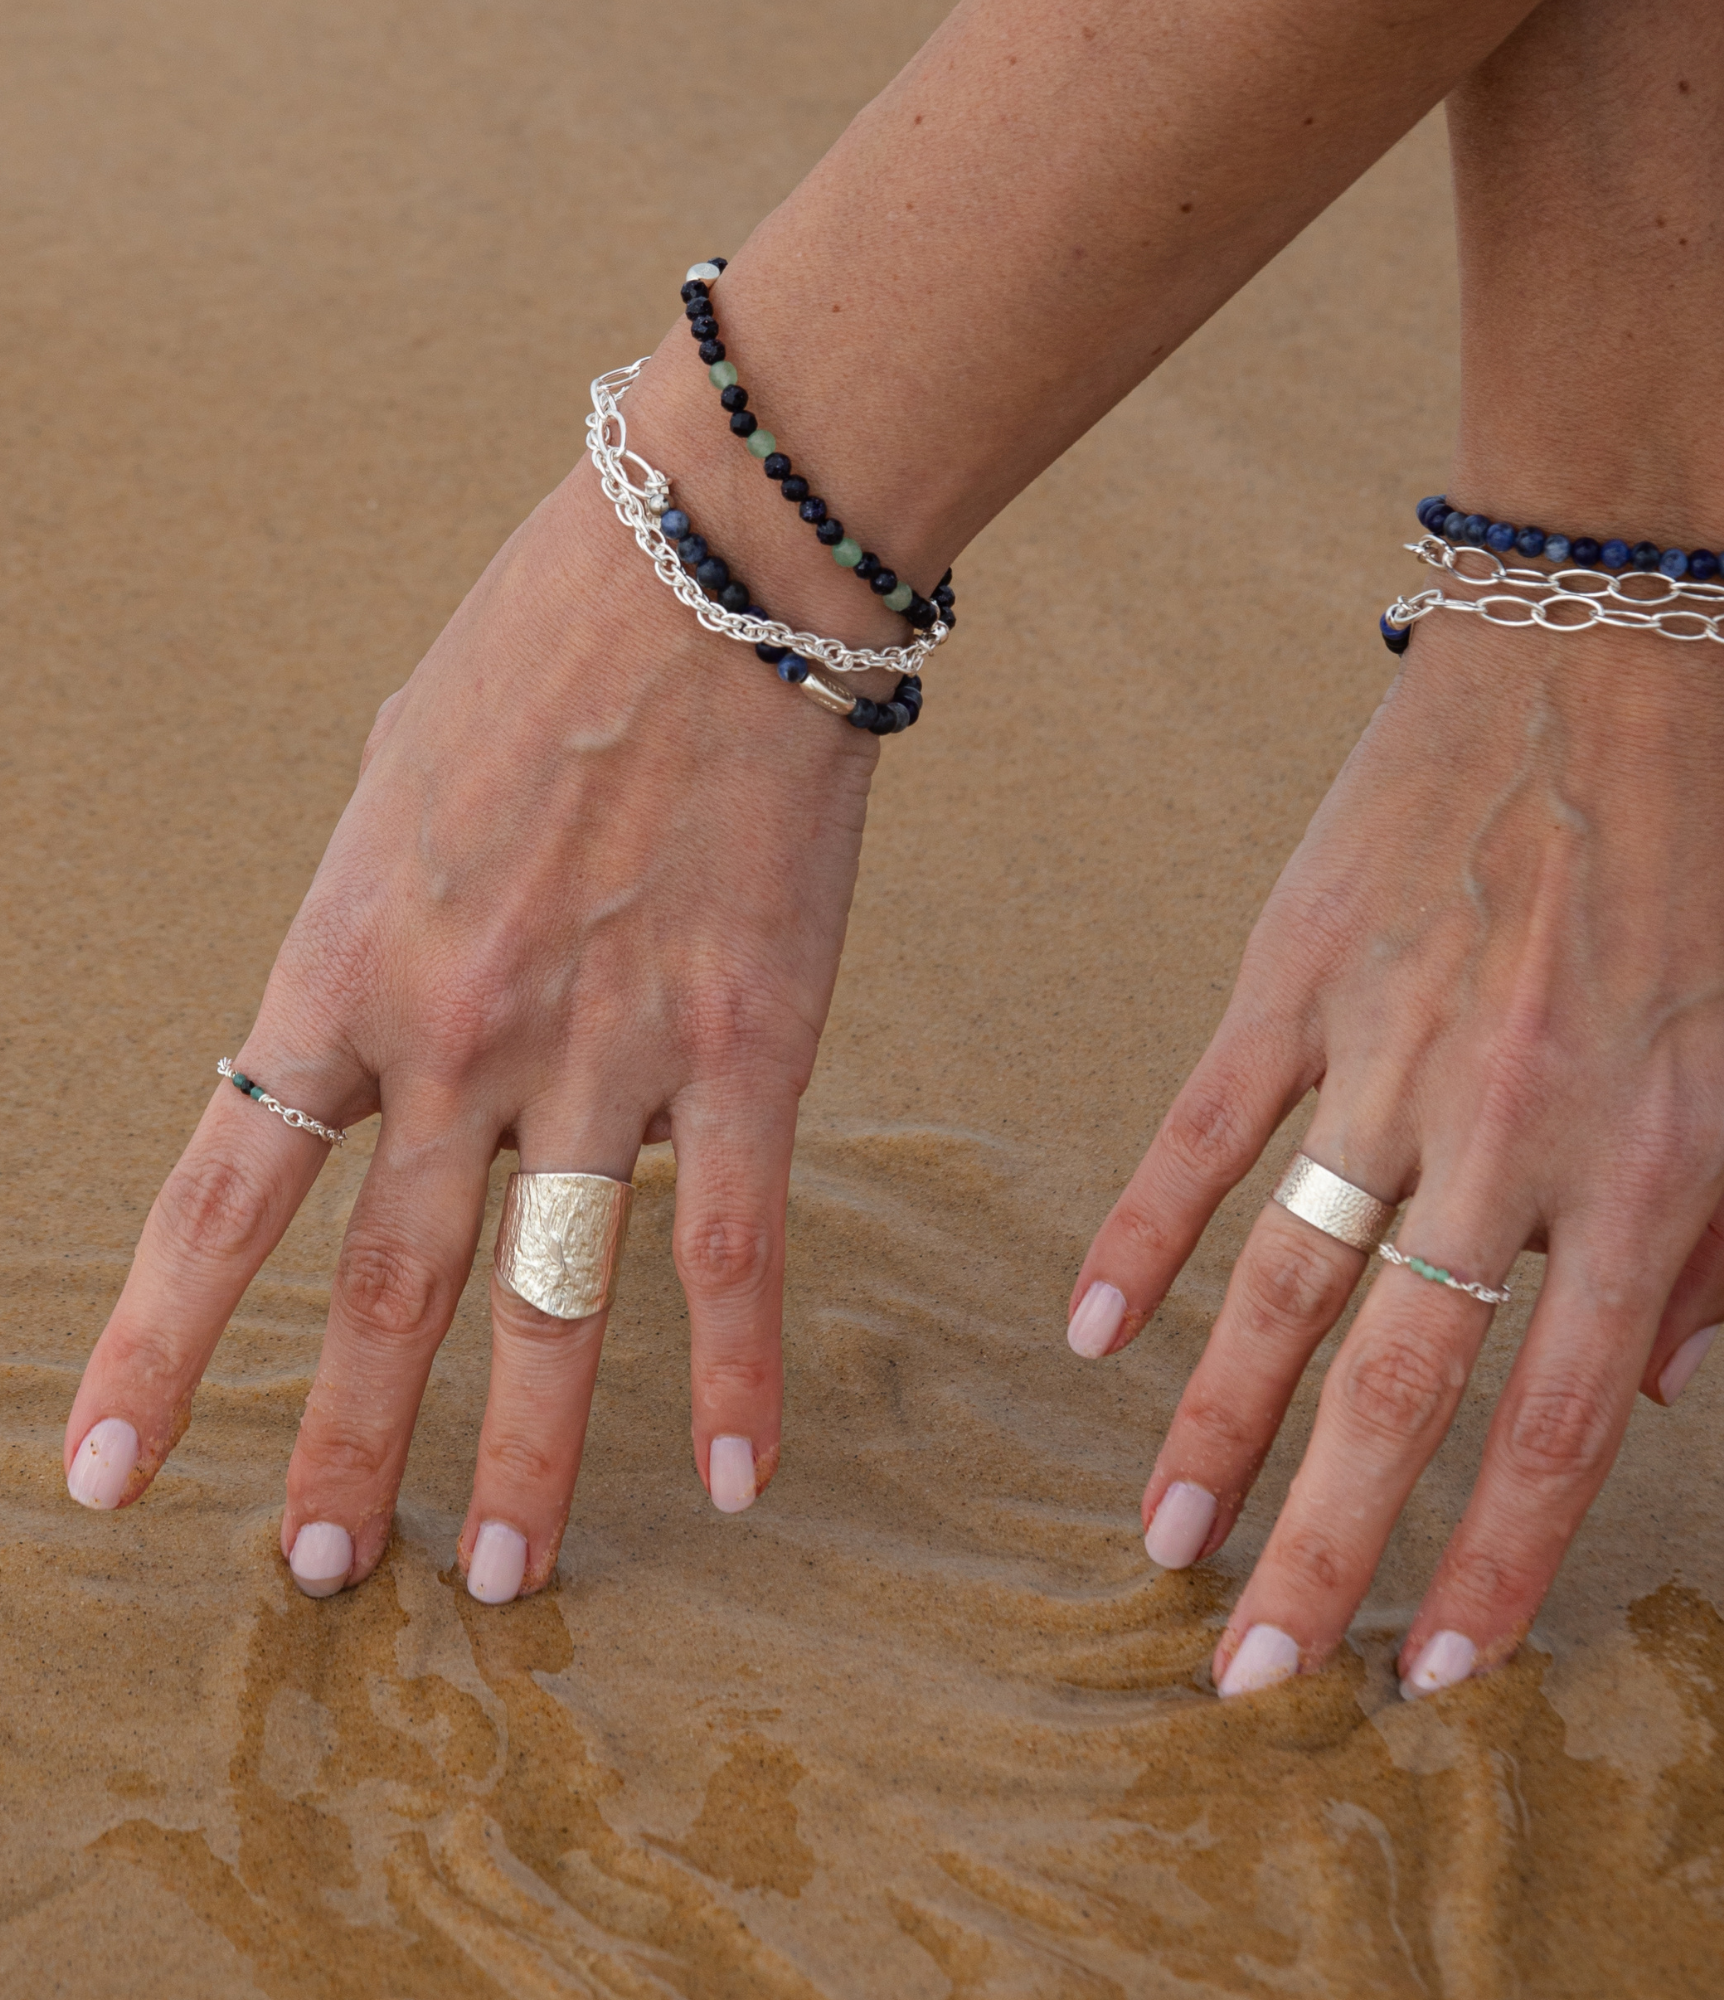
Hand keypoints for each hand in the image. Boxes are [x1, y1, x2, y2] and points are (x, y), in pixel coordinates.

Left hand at [61, 449, 880, 1599]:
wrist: (712, 571)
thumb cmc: (543, 644)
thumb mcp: (395, 780)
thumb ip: (376, 927)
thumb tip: (382, 1021)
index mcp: (345, 963)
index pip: (226, 1200)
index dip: (161, 1347)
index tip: (108, 1476)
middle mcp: (461, 1035)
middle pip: (381, 1284)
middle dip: (340, 1439)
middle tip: (317, 1569)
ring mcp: (606, 1053)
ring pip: (549, 1295)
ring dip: (518, 1454)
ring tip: (492, 1580)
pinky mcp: (746, 1047)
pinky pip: (734, 1245)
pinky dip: (731, 1373)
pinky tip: (734, 1478)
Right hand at [1067, 614, 1723, 1695]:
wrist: (1616, 637)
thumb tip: (1652, 1381)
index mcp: (1651, 1160)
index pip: (1563, 1414)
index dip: (1495, 1555)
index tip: (1429, 1664)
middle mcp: (1506, 1131)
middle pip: (1395, 1383)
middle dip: (1321, 1547)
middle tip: (1246, 1669)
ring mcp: (1381, 1050)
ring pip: (1283, 1278)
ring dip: (1215, 1425)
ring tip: (1159, 1539)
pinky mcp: (1292, 974)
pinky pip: (1202, 1130)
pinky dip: (1140, 1233)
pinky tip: (1090, 1331)